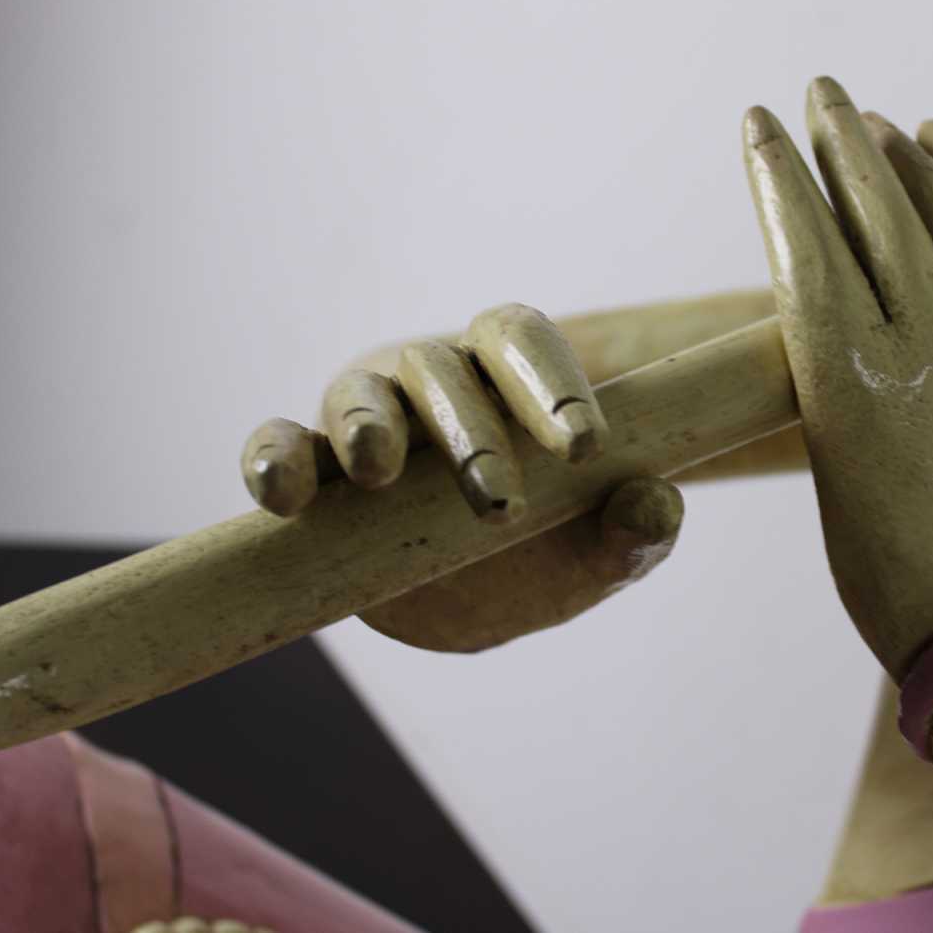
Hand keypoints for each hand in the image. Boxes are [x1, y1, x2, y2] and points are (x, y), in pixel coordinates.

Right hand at [239, 304, 683, 651]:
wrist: (468, 592)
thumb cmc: (543, 547)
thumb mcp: (596, 553)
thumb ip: (630, 531)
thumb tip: (657, 504)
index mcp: (506, 374)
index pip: (522, 341)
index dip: (553, 381)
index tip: (587, 447)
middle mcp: (430, 380)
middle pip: (442, 368)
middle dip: (470, 430)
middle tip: (497, 501)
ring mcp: (363, 418)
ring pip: (357, 396)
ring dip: (367, 425)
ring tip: (380, 468)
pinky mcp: (313, 469)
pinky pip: (280, 446)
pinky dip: (275, 459)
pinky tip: (285, 493)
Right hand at [744, 78, 932, 678]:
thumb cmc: (887, 564)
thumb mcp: (826, 452)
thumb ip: (827, 359)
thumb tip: (839, 279)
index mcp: (845, 374)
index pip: (803, 235)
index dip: (778, 171)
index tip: (760, 123)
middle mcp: (926, 337)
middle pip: (877, 202)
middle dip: (841, 136)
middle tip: (820, 93)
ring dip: (908, 154)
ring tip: (880, 123)